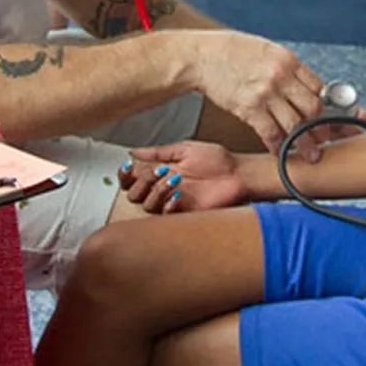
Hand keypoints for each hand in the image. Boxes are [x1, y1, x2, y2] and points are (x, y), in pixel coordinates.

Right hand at [117, 141, 245, 213]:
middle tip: (158, 171)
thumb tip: (133, 151)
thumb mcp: (185, 149)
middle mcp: (163, 189)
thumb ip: (159, 152)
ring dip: (156, 191)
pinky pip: (165, 216)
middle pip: (134, 193)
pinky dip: (168, 205)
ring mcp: (172, 202)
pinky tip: (178, 195)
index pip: (133, 178)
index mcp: (161, 172)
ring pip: (147, 205)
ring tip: (174, 179)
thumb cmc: (218, 160)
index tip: (129, 167)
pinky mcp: (184, 214)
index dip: (126, 175)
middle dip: (142, 181)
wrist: (239, 174)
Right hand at [186, 30, 325, 160]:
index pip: (318, 86)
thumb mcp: (266, 50)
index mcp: (287, 59)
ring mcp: (265, 94)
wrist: (201, 56)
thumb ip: (285, 68)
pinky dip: (277, 145)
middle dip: (320, 126)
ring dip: (305, 143)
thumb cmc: (231, 51)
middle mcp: (280, 76)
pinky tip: (279, 151)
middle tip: (323, 138)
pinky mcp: (248, 109)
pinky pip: (270, 133)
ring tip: (310, 153)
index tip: (325, 116)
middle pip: (312, 107)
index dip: (325, 104)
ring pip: (295, 124)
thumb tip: (302, 87)